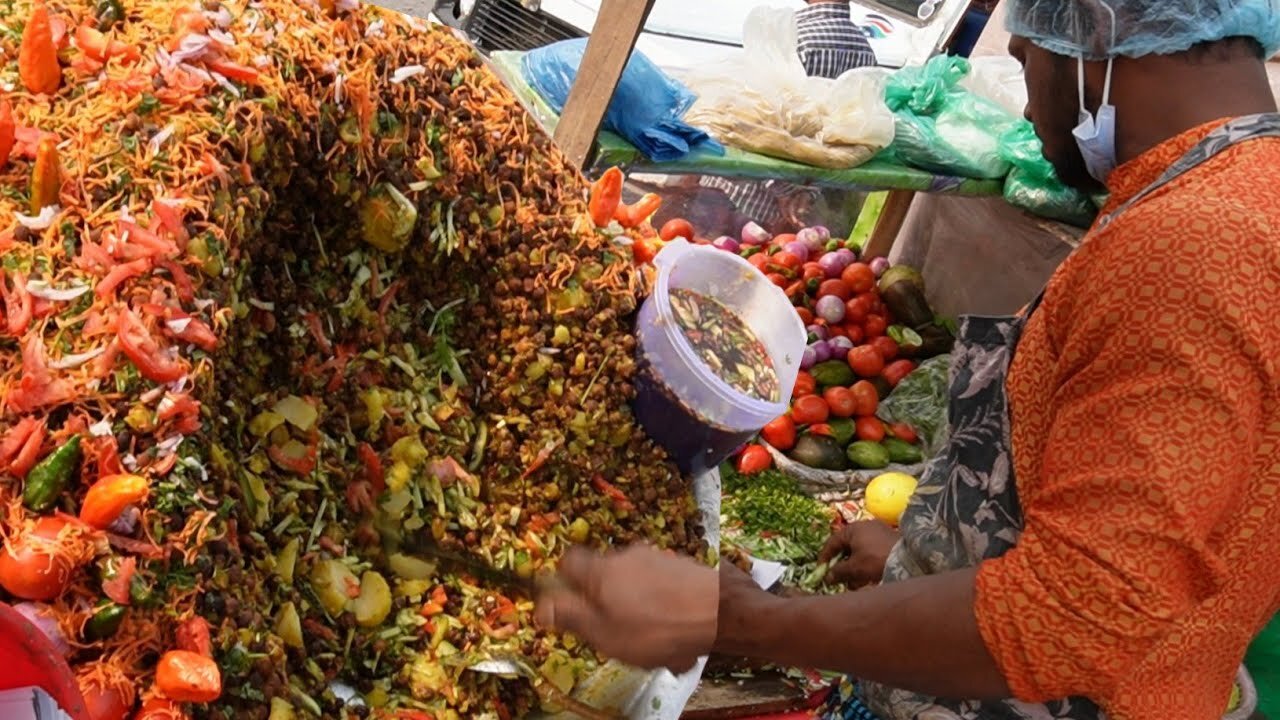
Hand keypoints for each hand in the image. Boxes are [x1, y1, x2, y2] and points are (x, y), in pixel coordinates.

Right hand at [535, 545, 717, 672]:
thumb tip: (541, 605)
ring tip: (655, 643)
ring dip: (640, 611)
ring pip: (636, 586)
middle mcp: (627, 556)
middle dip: (608, 604)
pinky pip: (662, 590)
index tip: (571, 604)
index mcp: (601, 570)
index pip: (568, 561)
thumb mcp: (604, 633)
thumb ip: (571, 617)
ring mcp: (657, 558)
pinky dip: (664, 610)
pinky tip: (676, 635)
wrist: (721, 613)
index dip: (563, 582)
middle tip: (617, 634)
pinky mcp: (682, 566)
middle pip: (604, 576)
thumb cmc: (656, 629)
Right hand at [818, 520, 899, 589]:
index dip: (825, 558)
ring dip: (853, 566)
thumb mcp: (854, 568)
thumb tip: (827, 577)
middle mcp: (864, 526)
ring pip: (859, 550)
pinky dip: (865, 563)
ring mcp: (878, 531)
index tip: (821, 571)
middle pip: (846, 546)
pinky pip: (870, 551)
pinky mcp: (888, 539)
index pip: (832, 542)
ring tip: (853, 582)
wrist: (908, 559)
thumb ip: (838, 572)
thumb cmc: (876, 560)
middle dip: (841, 565)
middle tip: (838, 578)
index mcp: (852, 529)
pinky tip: (867, 577)